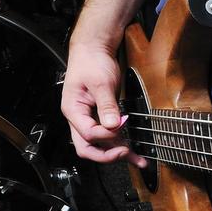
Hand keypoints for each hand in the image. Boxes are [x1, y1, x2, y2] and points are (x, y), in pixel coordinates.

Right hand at [61, 36, 146, 167]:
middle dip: (107, 154)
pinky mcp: (101, 117)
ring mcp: (89, 120)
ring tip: (138, 161)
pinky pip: (109, 136)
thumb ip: (107, 106)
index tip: (123, 124)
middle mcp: (79, 119)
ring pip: (100, 145)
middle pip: (88, 148)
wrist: (93, 49)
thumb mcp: (101, 83)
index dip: (107, 133)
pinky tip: (134, 153)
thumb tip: (113, 126)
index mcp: (73, 110)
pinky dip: (121, 144)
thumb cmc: (91, 62)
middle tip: (125, 153)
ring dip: (118, 153)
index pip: (89, 134)